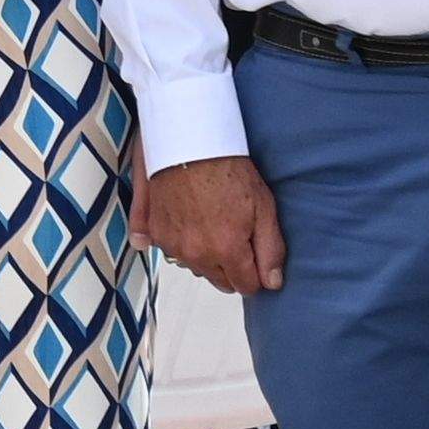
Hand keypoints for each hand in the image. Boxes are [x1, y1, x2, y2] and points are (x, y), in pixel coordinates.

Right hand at [139, 156, 282, 297]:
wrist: (187, 142)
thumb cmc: (227, 168)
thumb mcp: (263, 206)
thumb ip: (270, 250)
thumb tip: (272, 283)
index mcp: (226, 250)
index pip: (245, 286)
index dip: (255, 273)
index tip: (256, 255)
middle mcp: (196, 254)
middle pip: (220, 281)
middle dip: (232, 266)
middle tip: (236, 232)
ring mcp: (172, 245)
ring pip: (197, 267)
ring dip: (206, 254)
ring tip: (212, 220)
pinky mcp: (155, 233)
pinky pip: (175, 251)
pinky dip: (184, 242)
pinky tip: (191, 218)